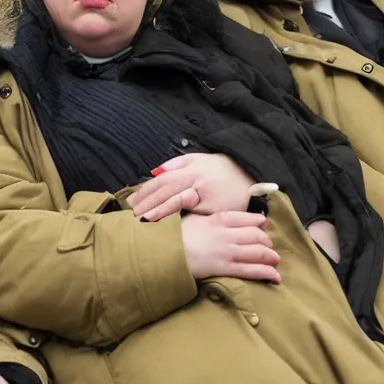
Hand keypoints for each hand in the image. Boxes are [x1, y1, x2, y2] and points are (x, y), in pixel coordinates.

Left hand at [127, 154, 256, 221]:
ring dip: (159, 210)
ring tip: (144, 219)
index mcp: (190, 168)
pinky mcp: (215, 207)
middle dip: (147, 202)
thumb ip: (177, 164)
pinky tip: (169, 225)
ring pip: (177, 201)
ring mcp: (206, 193)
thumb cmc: (223, 169)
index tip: (131, 201)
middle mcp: (196, 179)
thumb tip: (154, 171)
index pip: (162, 179)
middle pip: (166, 190)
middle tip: (132, 215)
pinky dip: (180, 218)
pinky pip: (194, 213)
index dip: (146, 190)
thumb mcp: (200, 159)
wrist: (252, 175)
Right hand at [181, 211, 281, 283]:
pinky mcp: (225, 268)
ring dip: (270, 257)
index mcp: (219, 219)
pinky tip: (275, 276)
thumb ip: (207, 217)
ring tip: (275, 260)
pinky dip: (266, 272)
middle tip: (269, 246)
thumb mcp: (191, 218)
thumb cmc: (174, 235)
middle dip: (266, 241)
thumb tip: (215, 217)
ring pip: (258, 252)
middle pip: (256, 235)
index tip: (264, 224)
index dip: (259, 222)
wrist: (164, 252)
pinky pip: (251, 270)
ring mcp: (227, 251)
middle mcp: (227, 233)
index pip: (247, 218)